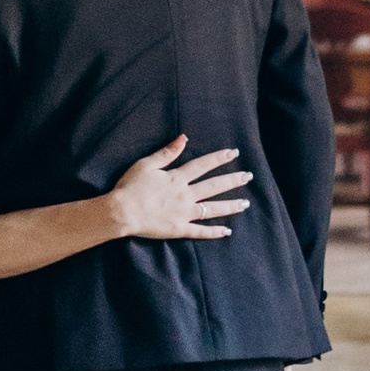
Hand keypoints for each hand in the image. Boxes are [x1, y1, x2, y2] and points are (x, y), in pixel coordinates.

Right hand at [107, 139, 253, 242]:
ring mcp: (184, 213)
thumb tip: (184, 138)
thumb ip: (167, 152)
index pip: (203, 165)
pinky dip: (214, 232)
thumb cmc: (130, 187)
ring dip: (230, 205)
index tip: (234, 153)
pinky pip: (201, 231)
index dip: (219, 158)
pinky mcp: (179, 229)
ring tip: (246, 203)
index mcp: (177, 178)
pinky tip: (227, 231)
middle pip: (214, 186)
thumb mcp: (146, 164)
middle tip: (248, 177)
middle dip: (232, 180)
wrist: (121, 212)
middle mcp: (185, 195)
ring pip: (212, 209)